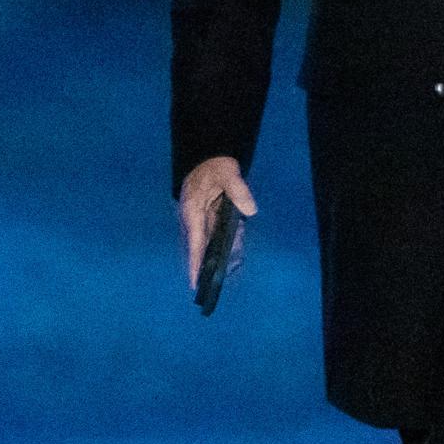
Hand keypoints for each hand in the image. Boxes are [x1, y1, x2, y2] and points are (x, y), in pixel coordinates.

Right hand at [178, 156, 257, 289]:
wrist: (208, 157)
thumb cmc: (215, 166)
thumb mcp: (228, 174)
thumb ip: (239, 191)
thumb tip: (250, 210)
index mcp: (192, 211)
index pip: (194, 241)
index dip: (194, 262)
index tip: (194, 281)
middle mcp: (193, 218)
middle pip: (198, 247)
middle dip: (203, 266)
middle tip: (210, 287)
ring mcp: (199, 218)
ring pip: (207, 243)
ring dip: (214, 257)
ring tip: (222, 276)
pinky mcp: (207, 217)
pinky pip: (214, 235)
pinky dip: (223, 244)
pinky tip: (233, 254)